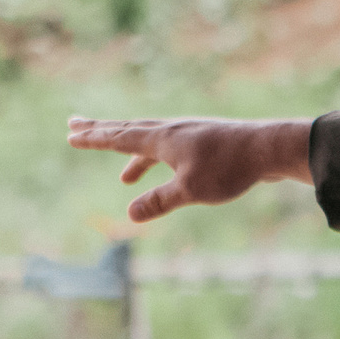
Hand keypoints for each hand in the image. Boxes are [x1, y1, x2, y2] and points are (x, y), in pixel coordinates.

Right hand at [66, 115, 312, 222]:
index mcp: (162, 139)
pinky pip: (170, 148)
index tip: (71, 134)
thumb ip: (159, 201)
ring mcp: (189, 134)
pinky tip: (167, 173)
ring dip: (132, 154)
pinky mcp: (204, 141)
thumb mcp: (191, 190)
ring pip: (150, 140)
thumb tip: (130, 214)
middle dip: (101, 131)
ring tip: (124, 177)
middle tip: (74, 125)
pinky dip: (160, 159)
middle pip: (128, 129)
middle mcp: (171, 130)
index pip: (118, 137)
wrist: (269, 148)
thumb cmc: (230, 168)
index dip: (93, 138)